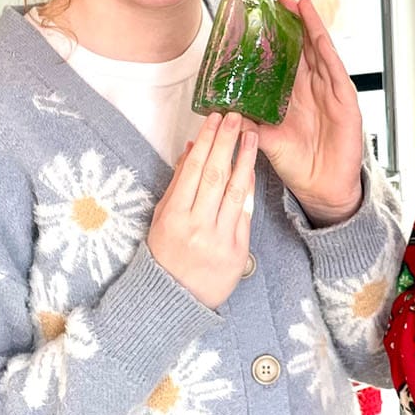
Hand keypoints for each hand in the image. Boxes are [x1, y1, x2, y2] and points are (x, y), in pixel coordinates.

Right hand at [148, 112, 257, 308]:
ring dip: (244, 159)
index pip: (193, 170)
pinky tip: (251, 168)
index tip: (214, 119)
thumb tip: (192, 149)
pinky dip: (248, 188)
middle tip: (235, 116)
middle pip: (216, 175)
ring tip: (250, 135)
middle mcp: (197, 226)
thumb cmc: (166, 254)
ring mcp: (220, 239)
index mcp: (174, 216)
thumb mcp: (163, 217)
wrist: (177, 298)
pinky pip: (245, 212)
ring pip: (235, 191)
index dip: (206, 142)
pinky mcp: (238, 250)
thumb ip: (179, 183)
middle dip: (226, 142)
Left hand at [254, 0, 364, 224]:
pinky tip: (317, 33)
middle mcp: (312, 89)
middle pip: (304, 47)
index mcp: (293, 95)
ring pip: (320, 51)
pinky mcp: (344, 101)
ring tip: (298, 4)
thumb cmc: (298, 164)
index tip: (263, 17)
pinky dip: (327, 49)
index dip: (277, 37)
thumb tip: (224, 110)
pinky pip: (335, 69)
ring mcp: (330, 92)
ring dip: (310, 27)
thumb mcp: (267, 139)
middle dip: (293, 23)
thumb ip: (249, 123)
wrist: (321, 187)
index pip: (285, 58)